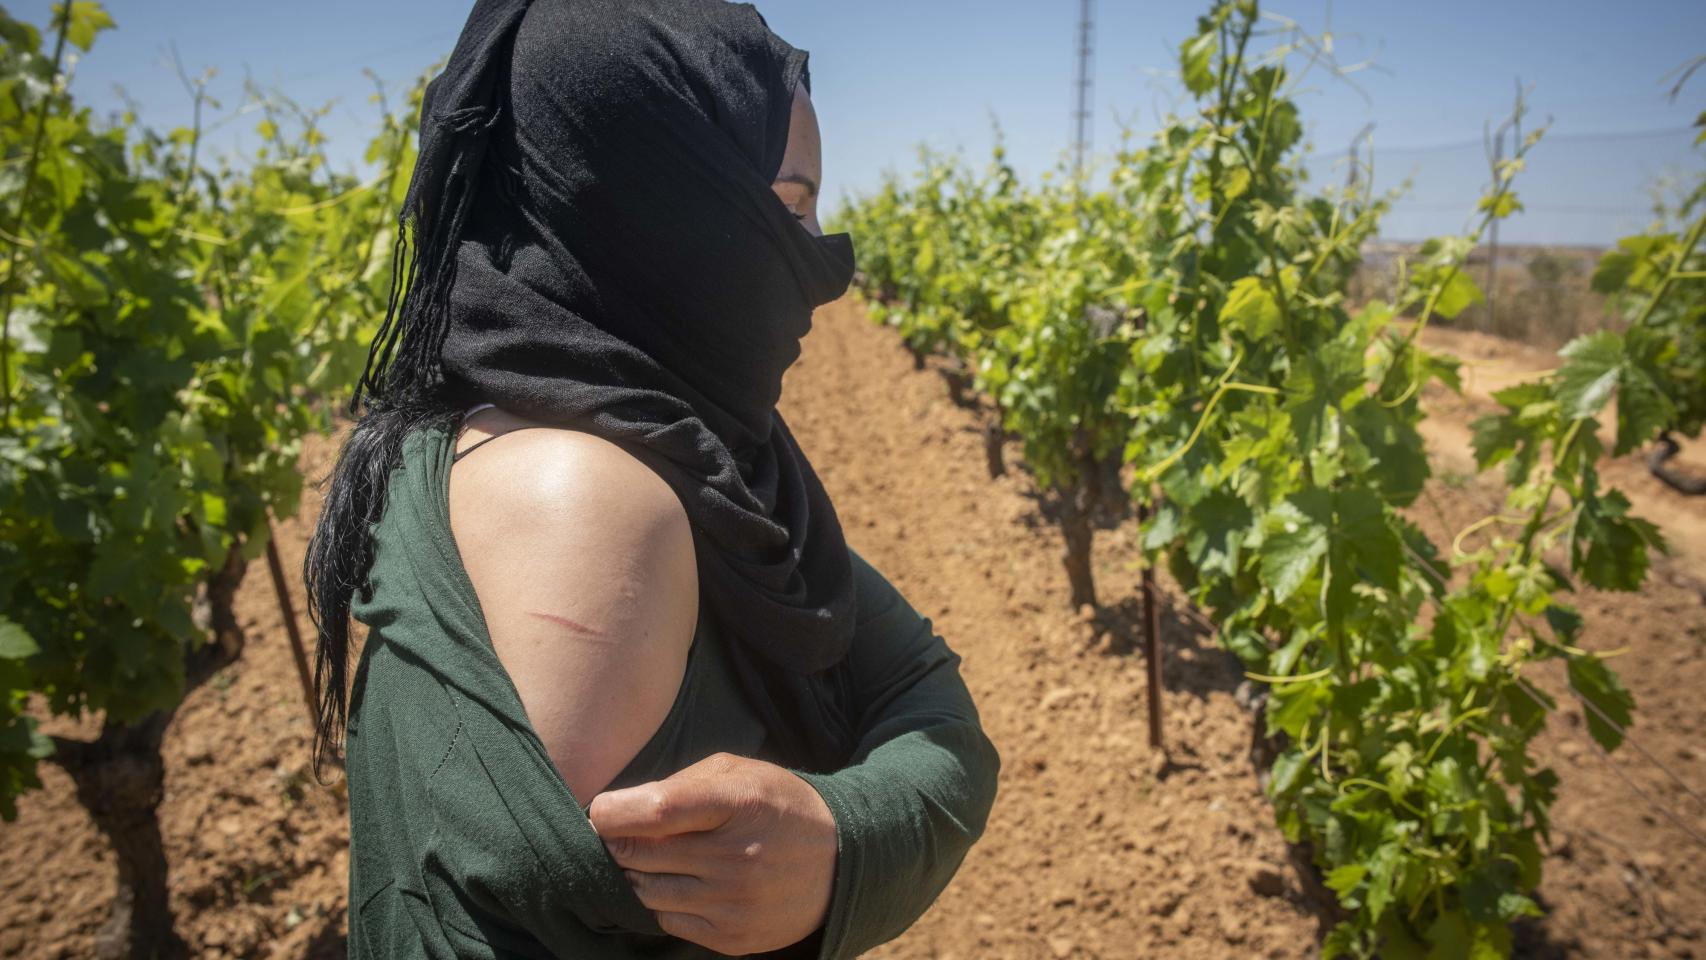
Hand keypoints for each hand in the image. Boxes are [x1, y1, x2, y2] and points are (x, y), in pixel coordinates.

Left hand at [587, 752, 837, 954]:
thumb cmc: (775, 806)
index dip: (612, 812)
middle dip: (617, 843)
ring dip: (636, 875)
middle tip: (618, 834)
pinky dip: (662, 902)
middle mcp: (737, 857)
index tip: (600, 811)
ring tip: (648, 859)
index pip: (655, 811)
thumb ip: (679, 785)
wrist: (839, 861)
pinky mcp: (733, 938)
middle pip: (640, 855)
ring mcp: (735, 903)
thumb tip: (615, 809)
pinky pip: (668, 921)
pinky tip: (679, 884)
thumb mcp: (738, 773)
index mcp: (739, 803)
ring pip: (646, 892)